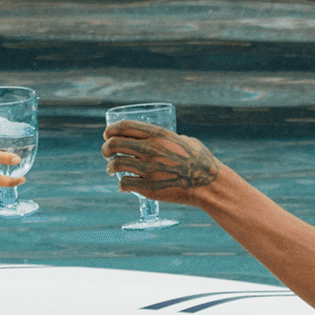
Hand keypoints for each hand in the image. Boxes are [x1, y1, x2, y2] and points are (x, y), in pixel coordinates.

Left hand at [102, 119, 220, 202]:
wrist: (208, 183)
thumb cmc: (201, 160)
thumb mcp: (185, 140)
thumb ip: (169, 138)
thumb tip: (162, 139)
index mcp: (158, 134)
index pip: (123, 127)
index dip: (111, 130)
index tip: (107, 134)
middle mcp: (150, 149)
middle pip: (114, 144)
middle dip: (106, 148)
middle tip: (106, 153)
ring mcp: (148, 169)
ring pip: (115, 164)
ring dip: (110, 167)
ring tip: (111, 169)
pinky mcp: (148, 187)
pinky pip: (124, 184)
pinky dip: (121, 185)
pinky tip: (123, 185)